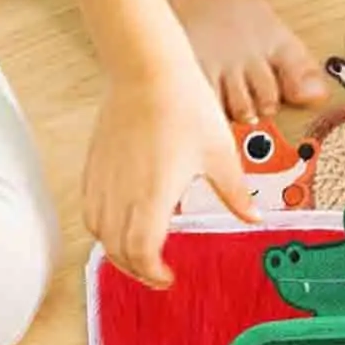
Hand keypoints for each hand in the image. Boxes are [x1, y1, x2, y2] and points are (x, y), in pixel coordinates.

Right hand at [83, 63, 256, 286]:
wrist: (147, 68)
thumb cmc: (184, 105)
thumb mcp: (220, 155)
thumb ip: (235, 194)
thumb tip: (253, 218)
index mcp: (153, 196)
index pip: (141, 252)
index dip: (152, 272)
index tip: (168, 276)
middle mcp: (121, 192)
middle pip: (117, 250)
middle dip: (136, 269)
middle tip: (156, 272)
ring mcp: (103, 179)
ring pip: (99, 232)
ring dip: (117, 250)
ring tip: (139, 252)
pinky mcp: (94, 165)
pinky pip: (90, 208)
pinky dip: (103, 225)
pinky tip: (122, 221)